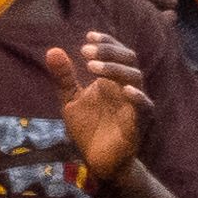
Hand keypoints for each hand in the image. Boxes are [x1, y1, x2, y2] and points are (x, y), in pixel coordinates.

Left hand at [58, 33, 149, 188]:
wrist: (97, 161)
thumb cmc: (89, 128)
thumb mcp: (71, 99)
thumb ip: (64, 77)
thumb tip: (52, 50)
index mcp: (112, 80)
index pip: (117, 52)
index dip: (106, 41)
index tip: (88, 36)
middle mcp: (126, 87)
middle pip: (129, 59)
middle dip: (109, 51)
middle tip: (86, 51)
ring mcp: (134, 104)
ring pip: (135, 77)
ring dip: (115, 68)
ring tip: (91, 67)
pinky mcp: (138, 123)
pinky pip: (144, 106)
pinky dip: (137, 96)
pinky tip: (124, 90)